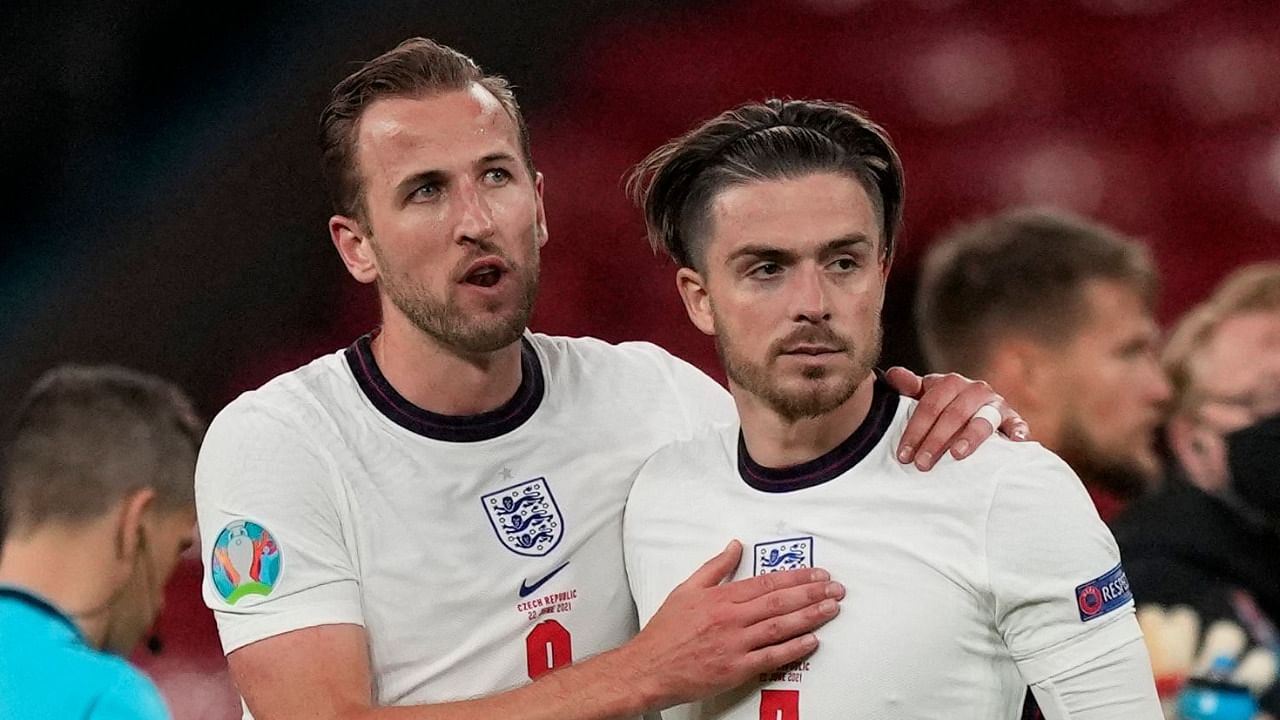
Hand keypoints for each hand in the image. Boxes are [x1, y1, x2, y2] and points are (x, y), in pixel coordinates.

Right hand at [624, 541, 842, 709]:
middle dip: (812, 593)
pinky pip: (771, 657)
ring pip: (780, 626)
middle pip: (779, 601)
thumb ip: (715, 568)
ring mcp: (735, 644)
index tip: (817, 574)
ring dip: (810, 616)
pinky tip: (812, 641)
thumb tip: (735, 546)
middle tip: (835, 589)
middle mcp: (731, 618)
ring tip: (832, 608)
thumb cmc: (665, 632)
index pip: (767, 582)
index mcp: (721, 597)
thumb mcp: (686, 589)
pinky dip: (794, 648)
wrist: (648, 668)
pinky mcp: (736, 669)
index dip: (796, 577)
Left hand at [885, 367, 1029, 470]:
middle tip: (922, 464)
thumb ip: (909, 387)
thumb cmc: (945, 406)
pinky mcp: (1013, 418)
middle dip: (935, 440)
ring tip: (957, 455)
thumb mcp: (926, 395)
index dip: (915, 429)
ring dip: (969, 438)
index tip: (904, 454)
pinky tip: (1016, 441)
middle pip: (953, 414)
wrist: (978, 408)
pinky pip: (1017, 423)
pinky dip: (1018, 430)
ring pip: (982, 420)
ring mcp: (995, 404)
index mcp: (950, 383)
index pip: (929, 405)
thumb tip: (893, 375)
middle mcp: (974, 390)